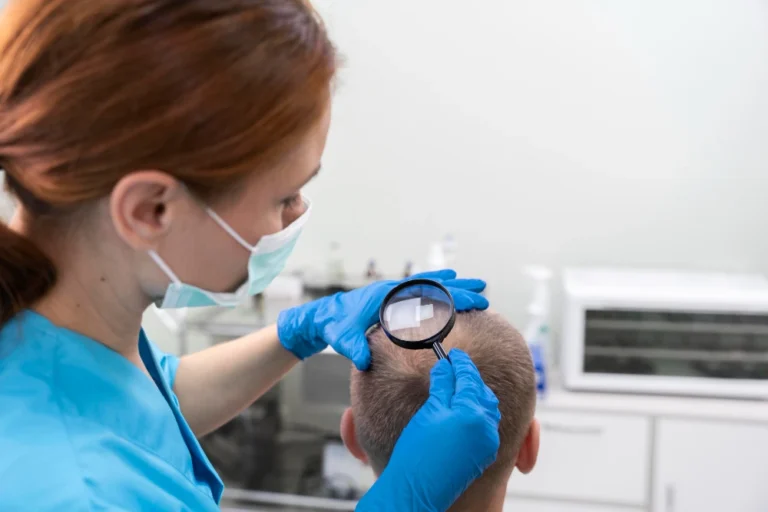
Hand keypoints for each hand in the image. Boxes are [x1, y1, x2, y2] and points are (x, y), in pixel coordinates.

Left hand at [277, 270, 487, 369]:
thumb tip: (363, 360)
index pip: (424, 293)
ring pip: (430, 283)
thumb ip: (354, 347)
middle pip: (433, 285)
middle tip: (483, 292)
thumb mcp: (343, 337)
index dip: (449, 297)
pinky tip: (451, 285)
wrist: (325, 316)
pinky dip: (440, 286)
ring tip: (477, 286)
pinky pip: (422, 288)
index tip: (470, 300)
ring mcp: (395, 291)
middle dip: (459, 288)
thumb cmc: (336, 325)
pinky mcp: (394, 296)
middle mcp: (394, 289)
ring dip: (453, 284)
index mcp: (387, 295)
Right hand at [356, 349, 500, 510]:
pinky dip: (478, 414)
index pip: (470, 377)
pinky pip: (487, 426)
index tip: (454, 354)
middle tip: (454, 369)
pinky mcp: (485, 454)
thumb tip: (447, 366)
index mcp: (473, 412)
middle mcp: (486, 427)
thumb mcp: (429, 411)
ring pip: (488, 408)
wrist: (417, 489)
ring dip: (475, 396)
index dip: (461, 363)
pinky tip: (461, 412)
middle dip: (470, 379)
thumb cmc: (417, 453)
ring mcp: (488, 442)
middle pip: (483, 391)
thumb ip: (443, 385)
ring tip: (456, 389)